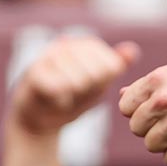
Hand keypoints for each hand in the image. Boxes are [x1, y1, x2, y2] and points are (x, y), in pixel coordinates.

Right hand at [10, 36, 138, 136]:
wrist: (37, 121)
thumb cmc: (71, 101)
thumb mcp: (98, 86)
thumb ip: (115, 68)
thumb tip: (133, 50)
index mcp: (87, 46)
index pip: (111, 66)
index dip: (103, 85)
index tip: (90, 88)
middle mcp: (68, 44)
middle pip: (95, 74)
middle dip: (87, 91)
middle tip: (74, 93)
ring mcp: (49, 55)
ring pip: (77, 82)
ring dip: (72, 97)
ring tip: (62, 95)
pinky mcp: (33, 71)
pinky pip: (59, 89)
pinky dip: (59, 101)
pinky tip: (53, 100)